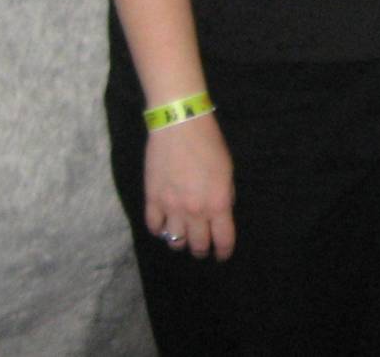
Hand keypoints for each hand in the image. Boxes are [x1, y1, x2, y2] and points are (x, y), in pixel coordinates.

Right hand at [144, 115, 235, 259]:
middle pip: (198, 245)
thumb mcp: (227, 170)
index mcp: (218, 203)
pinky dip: (158, 229)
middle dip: (201, 249)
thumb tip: (220, 212)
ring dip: (180, 242)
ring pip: (174, 241)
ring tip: (181, 237)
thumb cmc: (209, 142)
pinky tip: (163, 224)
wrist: (179, 124)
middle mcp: (195, 210)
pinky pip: (153, 226)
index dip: (223, 251)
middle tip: (201, 247)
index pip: (223, 240)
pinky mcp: (152, 198)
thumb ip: (224, 195)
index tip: (221, 254)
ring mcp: (171, 206)